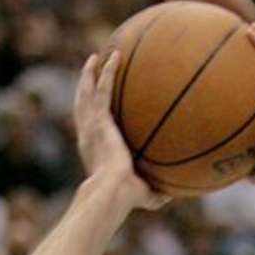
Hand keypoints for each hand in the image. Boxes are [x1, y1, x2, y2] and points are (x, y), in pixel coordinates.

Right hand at [73, 51, 169, 212]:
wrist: (113, 191)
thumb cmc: (126, 198)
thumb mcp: (144, 195)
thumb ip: (156, 193)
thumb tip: (172, 196)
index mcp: (93, 150)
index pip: (89, 128)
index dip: (89, 115)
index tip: (94, 106)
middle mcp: (88, 135)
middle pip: (81, 105)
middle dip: (84, 87)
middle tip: (88, 73)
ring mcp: (92, 125)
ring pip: (87, 92)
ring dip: (90, 74)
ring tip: (96, 57)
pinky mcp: (100, 119)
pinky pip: (103, 89)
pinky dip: (106, 72)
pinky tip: (114, 56)